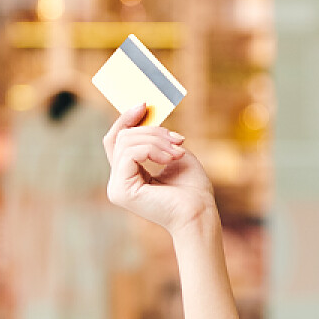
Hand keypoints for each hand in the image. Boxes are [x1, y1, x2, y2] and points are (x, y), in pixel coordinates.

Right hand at [103, 104, 215, 233]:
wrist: (201, 214)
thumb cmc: (194, 190)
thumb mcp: (175, 155)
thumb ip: (157, 139)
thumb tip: (142, 112)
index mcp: (128, 175)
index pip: (117, 140)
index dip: (127, 120)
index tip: (144, 105)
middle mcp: (118, 182)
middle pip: (121, 138)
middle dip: (151, 131)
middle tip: (178, 139)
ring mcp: (117, 187)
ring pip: (126, 142)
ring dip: (156, 141)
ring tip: (178, 152)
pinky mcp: (121, 190)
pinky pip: (130, 153)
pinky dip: (152, 150)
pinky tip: (171, 159)